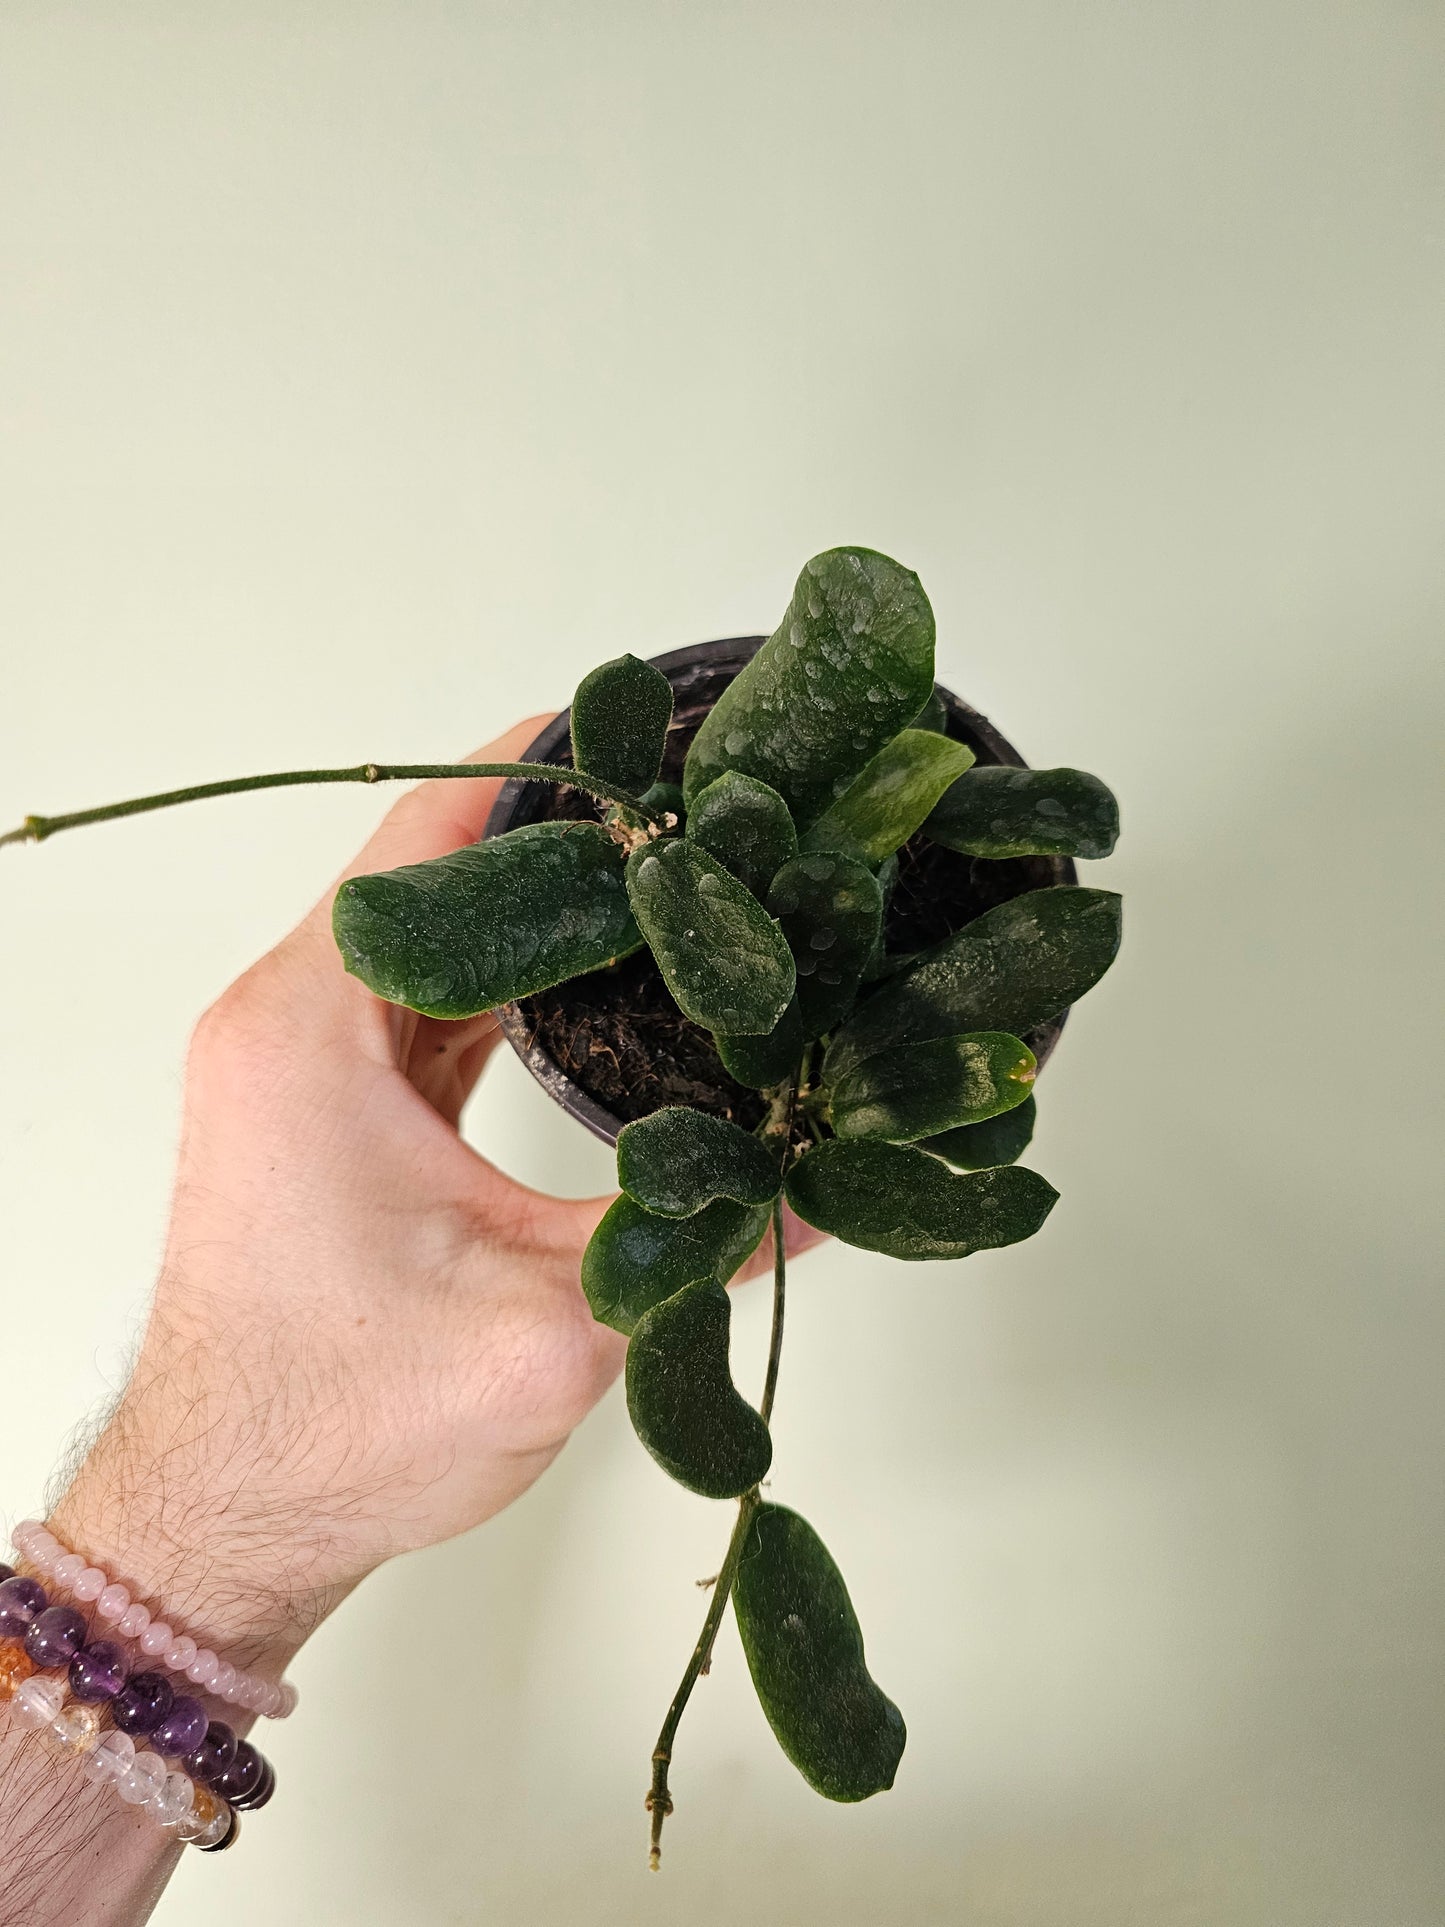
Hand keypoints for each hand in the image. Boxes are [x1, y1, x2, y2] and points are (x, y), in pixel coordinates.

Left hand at [50, 719, 631, 1666]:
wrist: (224, 1520)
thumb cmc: (338, 1430)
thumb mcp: (550, 1331)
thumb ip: (693, 1242)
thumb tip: (821, 1187)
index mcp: (310, 1033)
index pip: (425, 840)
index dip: (533, 770)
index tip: (630, 730)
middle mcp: (287, 1027)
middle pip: (429, 875)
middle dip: (555, 832)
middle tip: (680, 804)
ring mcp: (300, 1071)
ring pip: (428, 941)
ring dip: (527, 906)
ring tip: (654, 873)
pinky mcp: (326, 1118)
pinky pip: (421, 1008)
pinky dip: (500, 977)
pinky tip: (591, 977)